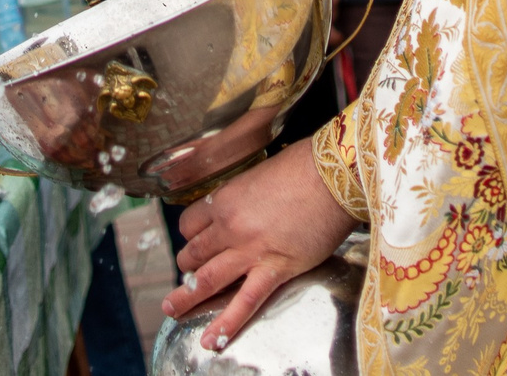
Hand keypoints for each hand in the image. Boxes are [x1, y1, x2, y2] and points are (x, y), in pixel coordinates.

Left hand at [162, 140, 356, 349]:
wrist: (333, 176)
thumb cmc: (303, 167)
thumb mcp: (260, 175)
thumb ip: (245, 196)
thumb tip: (246, 206)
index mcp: (225, 199)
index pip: (190, 224)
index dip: (190, 235)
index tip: (195, 241)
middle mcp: (230, 226)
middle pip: (194, 253)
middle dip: (187, 266)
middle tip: (187, 274)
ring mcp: (250, 251)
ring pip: (207, 279)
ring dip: (187, 296)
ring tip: (173, 308)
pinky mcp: (274, 269)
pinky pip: (244, 302)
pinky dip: (226, 323)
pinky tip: (211, 339)